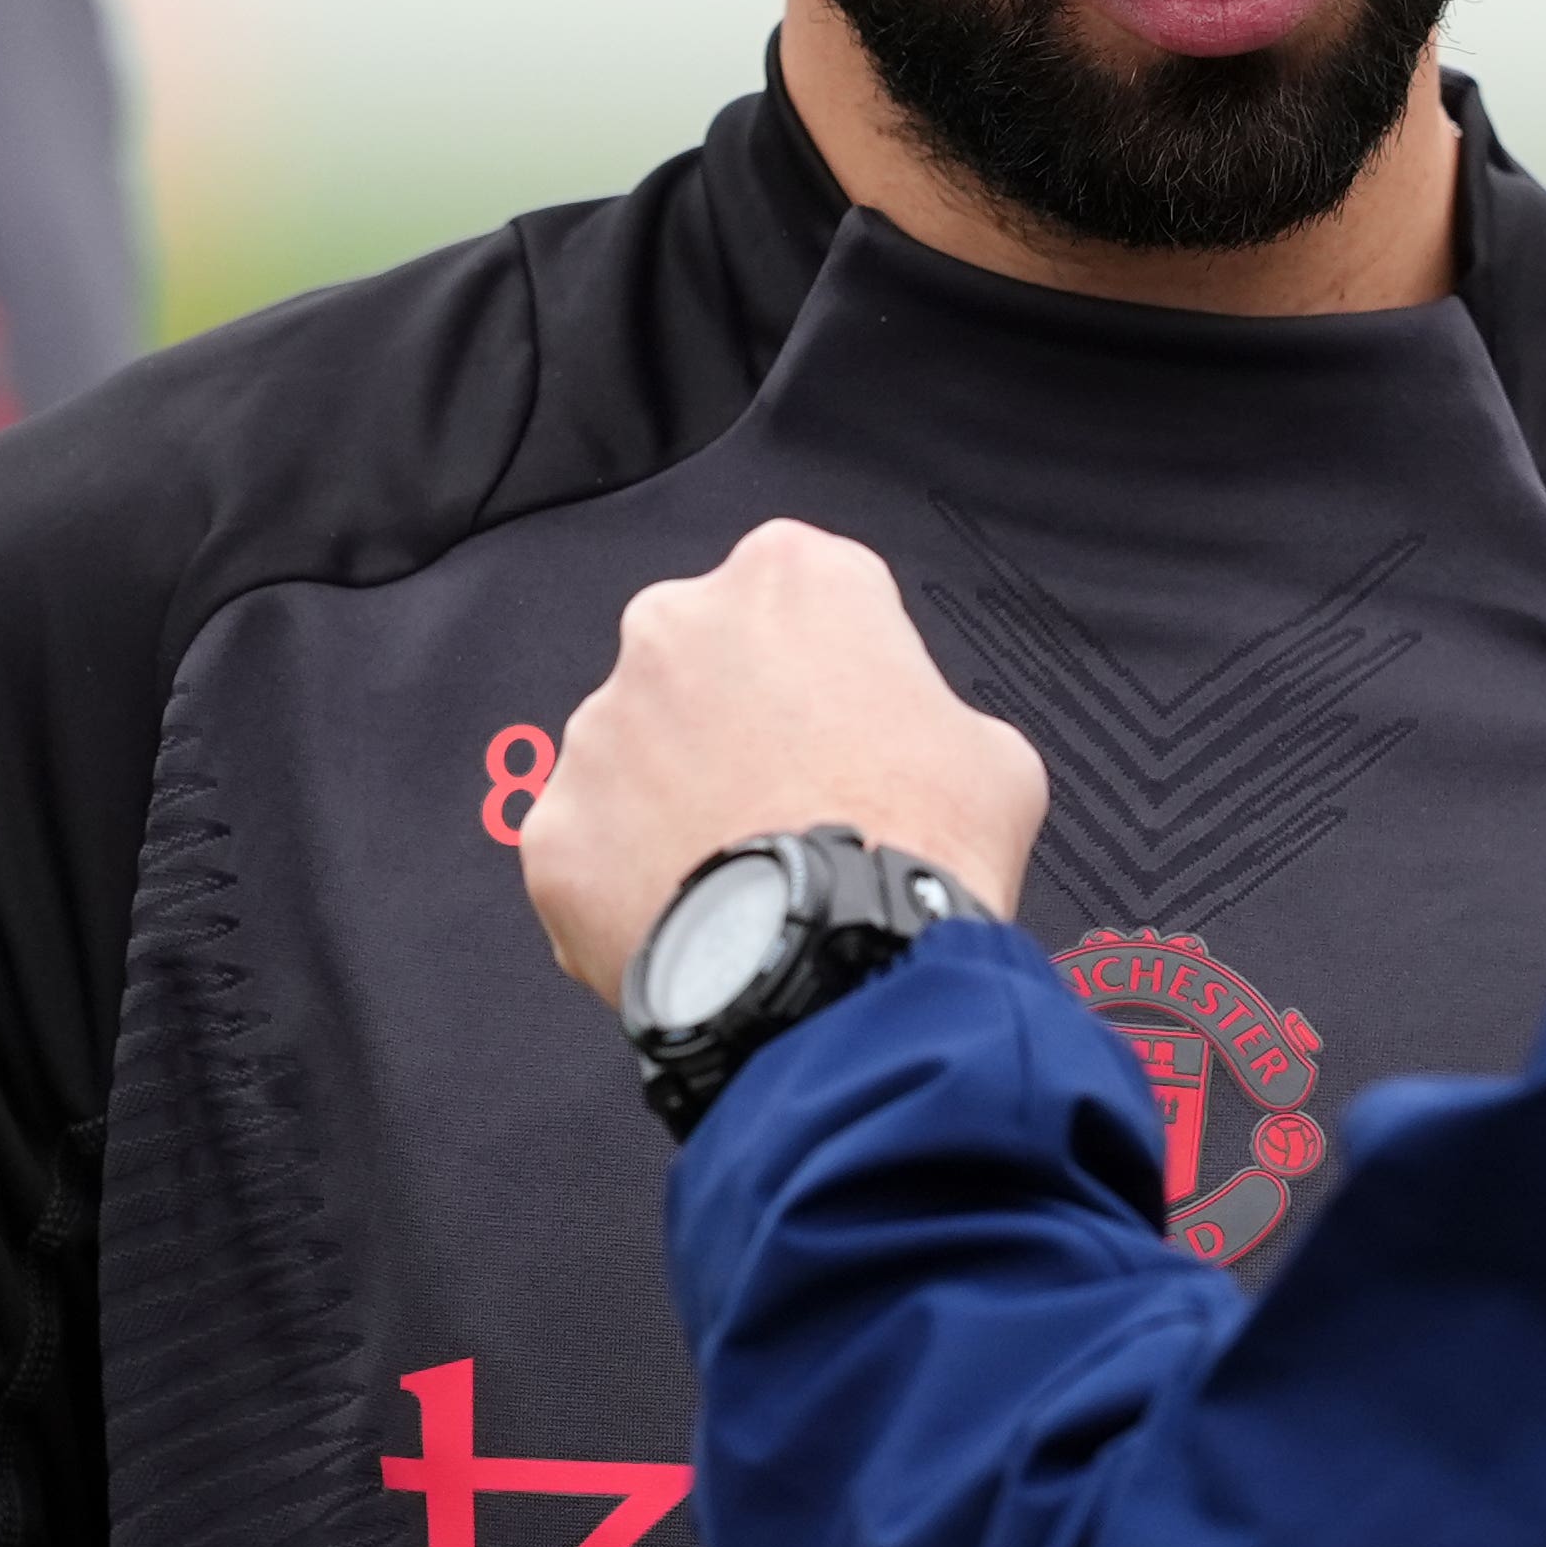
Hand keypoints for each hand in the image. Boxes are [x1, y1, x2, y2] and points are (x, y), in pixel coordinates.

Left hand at [527, 520, 1050, 1008]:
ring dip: (677, 802)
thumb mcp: (989, 749)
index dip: (834, 671)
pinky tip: (697, 921)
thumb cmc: (920, 847)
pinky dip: (632, 884)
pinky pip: (593, 851)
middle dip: (735, 723)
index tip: (847, 724)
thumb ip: (922, 710)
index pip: (805, 598)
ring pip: (636, 759)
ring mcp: (600, 728)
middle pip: (702, 665)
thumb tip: (903, 747)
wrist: (842, 969)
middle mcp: (676, 627)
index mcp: (790, 577)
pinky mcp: (556, 828)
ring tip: (745, 873)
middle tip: (791, 799)